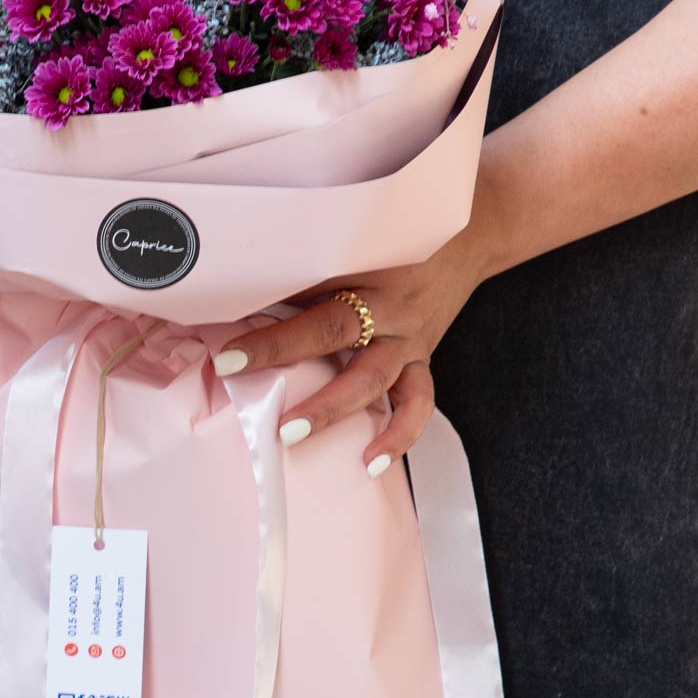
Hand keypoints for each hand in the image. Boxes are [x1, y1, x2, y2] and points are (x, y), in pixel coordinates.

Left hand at [211, 220, 493, 472]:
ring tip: (294, 438)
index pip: (307, 298)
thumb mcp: (352, 244)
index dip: (268, 334)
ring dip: (335, 410)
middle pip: (336, 336)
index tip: (227, 360)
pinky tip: (372, 460)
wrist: (470, 237)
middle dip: (287, 363)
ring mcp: (409, 337)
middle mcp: (388, 306)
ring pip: (376, 379)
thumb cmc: (396, 238)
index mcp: (363, 270)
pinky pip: (417, 402)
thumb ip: (307, 272)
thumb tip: (244, 298)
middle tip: (250, 395)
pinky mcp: (423, 358)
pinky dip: (398, 434)